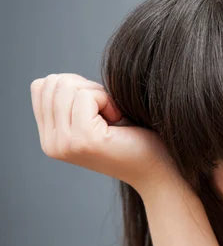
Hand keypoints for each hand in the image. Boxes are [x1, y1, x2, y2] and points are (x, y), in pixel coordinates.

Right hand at [30, 73, 174, 192]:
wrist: (159, 166)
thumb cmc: (134, 136)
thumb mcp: (92, 117)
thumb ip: (69, 102)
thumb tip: (56, 79)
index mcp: (50, 138)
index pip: (41, 87)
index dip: (74, 86)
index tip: (97, 106)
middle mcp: (51, 144)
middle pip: (52, 83)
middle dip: (86, 88)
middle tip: (108, 111)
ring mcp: (64, 143)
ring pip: (67, 87)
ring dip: (98, 94)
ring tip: (114, 117)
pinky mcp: (83, 139)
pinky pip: (86, 96)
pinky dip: (107, 100)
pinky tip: (119, 119)